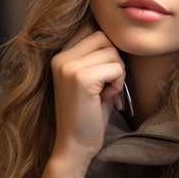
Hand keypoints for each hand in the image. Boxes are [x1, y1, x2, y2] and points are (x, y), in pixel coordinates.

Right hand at [50, 25, 125, 163]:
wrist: (74, 146)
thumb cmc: (88, 115)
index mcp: (60, 55)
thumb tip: (118, 36)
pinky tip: (105, 98)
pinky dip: (118, 84)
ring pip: (113, 51)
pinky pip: (116, 68)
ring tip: (104, 93)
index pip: (93, 32)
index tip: (102, 77)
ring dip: (117, 73)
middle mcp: (60, 57)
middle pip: (104, 37)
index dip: (106, 52)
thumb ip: (97, 57)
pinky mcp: (81, 78)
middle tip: (105, 85)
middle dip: (114, 60)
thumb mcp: (90, 80)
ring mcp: (69, 66)